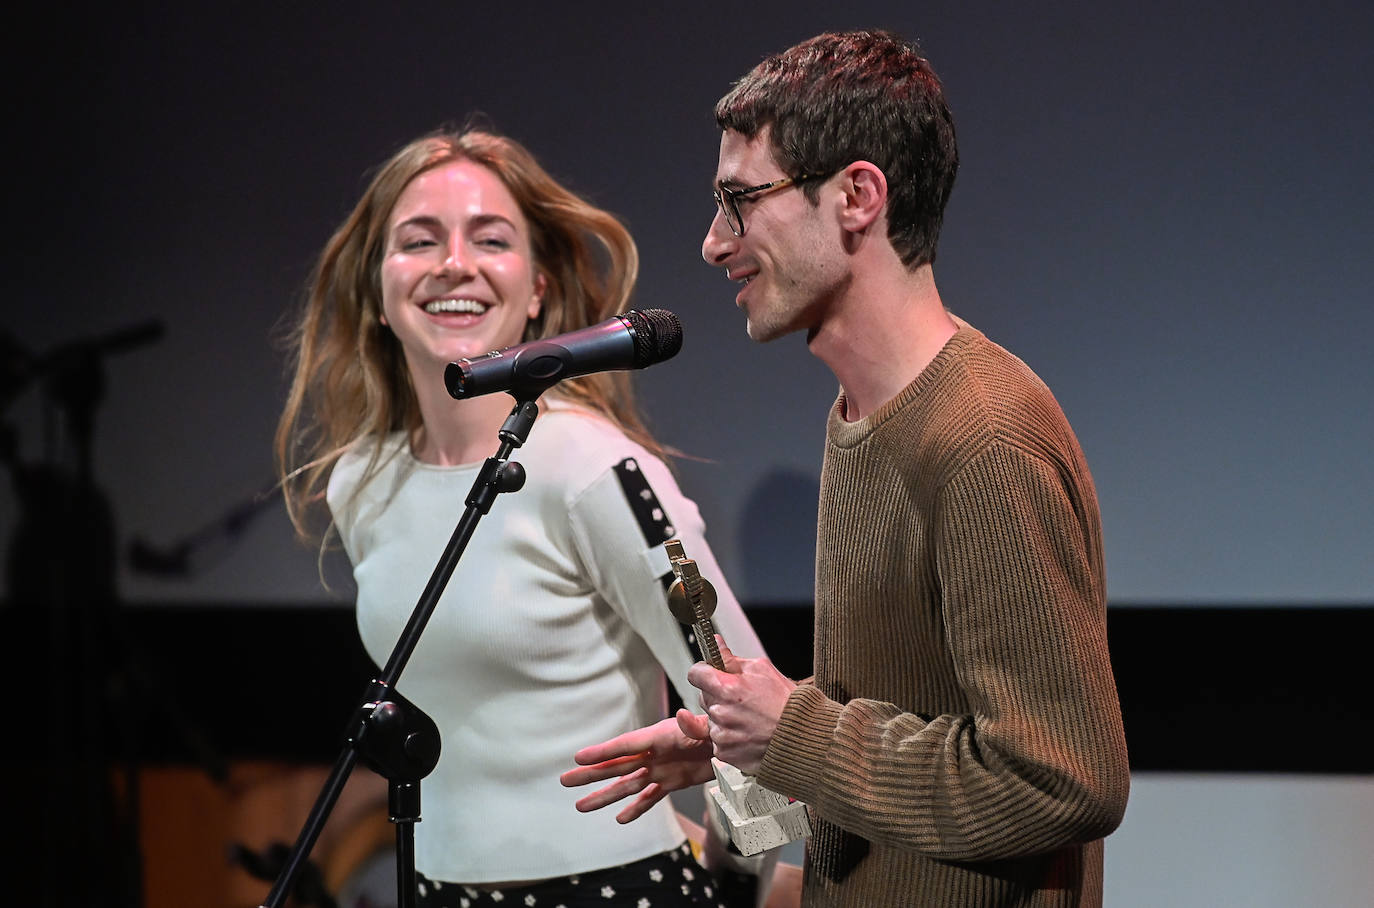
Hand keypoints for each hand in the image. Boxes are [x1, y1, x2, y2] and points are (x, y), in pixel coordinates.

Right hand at [560, 710, 713, 822]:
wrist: (736, 740)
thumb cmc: (720, 728)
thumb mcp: (708, 725)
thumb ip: (694, 725)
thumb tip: (681, 716)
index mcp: (660, 736)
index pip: (626, 746)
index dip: (603, 751)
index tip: (579, 757)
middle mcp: (655, 754)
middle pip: (617, 766)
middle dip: (591, 774)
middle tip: (565, 781)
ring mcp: (661, 769)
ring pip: (627, 785)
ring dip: (605, 796)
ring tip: (581, 806)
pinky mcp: (673, 782)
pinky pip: (650, 797)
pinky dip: (636, 808)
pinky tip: (621, 819)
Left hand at [688, 637, 795, 773]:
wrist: (800, 737)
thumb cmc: (786, 704)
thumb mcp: (762, 670)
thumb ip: (731, 658)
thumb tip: (716, 643)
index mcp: (727, 688)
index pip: (695, 674)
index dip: (703, 671)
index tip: (709, 673)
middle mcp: (720, 712)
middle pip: (703, 696)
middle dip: (717, 694)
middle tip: (741, 698)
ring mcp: (721, 734)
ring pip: (711, 719)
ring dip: (723, 716)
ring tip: (748, 717)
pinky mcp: (724, 752)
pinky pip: (717, 739)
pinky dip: (729, 736)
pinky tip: (747, 732)